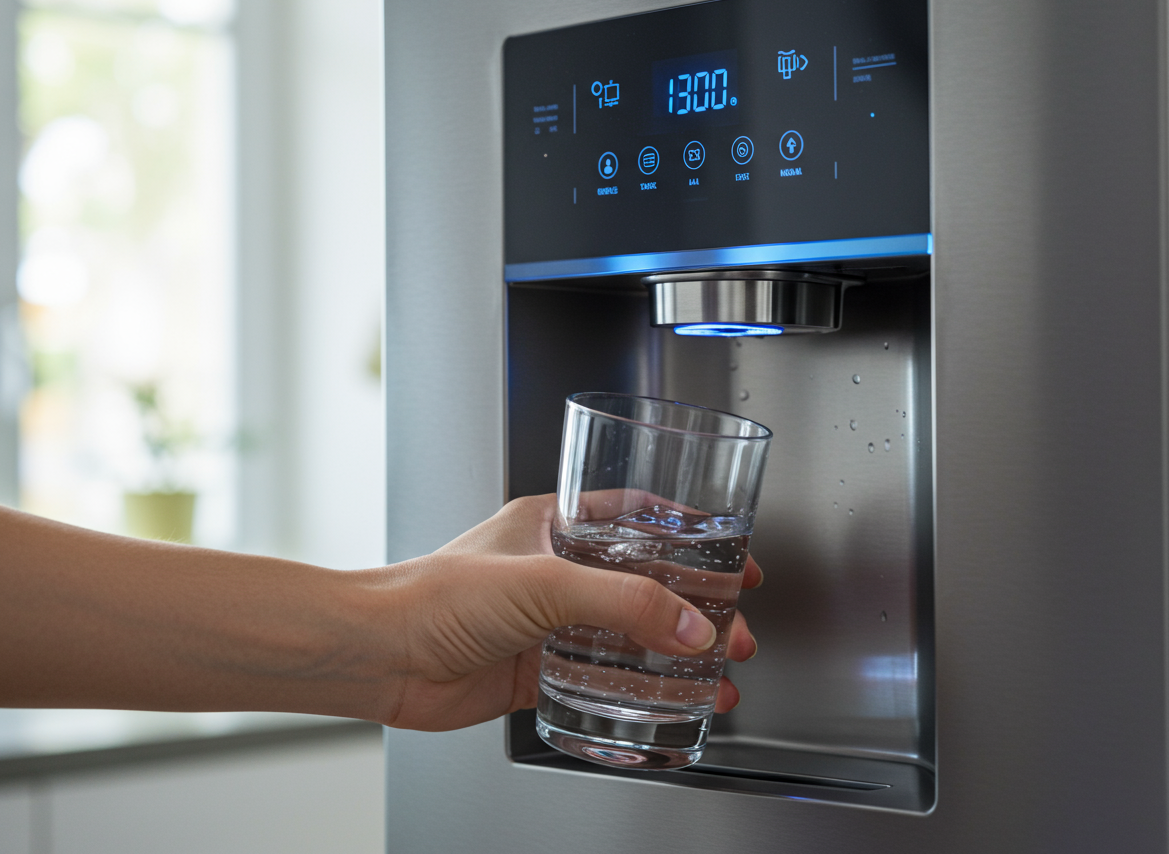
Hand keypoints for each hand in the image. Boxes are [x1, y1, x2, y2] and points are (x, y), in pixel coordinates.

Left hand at [376, 494, 760, 731]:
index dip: (690, 535)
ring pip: (627, 635)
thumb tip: (689, 626)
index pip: (639, 519)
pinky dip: (639, 690)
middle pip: (644, 584)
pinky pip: (600, 679)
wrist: (383, 656)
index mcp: (556, 524)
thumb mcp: (544, 581)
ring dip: (674, 653)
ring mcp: (548, 622)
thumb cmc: (436, 595)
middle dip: (696, 606)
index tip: (733, 555)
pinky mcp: (537, 670)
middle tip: (734, 628)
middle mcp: (556, 570)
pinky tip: (667, 700)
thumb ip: (622, 601)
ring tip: (717, 672)